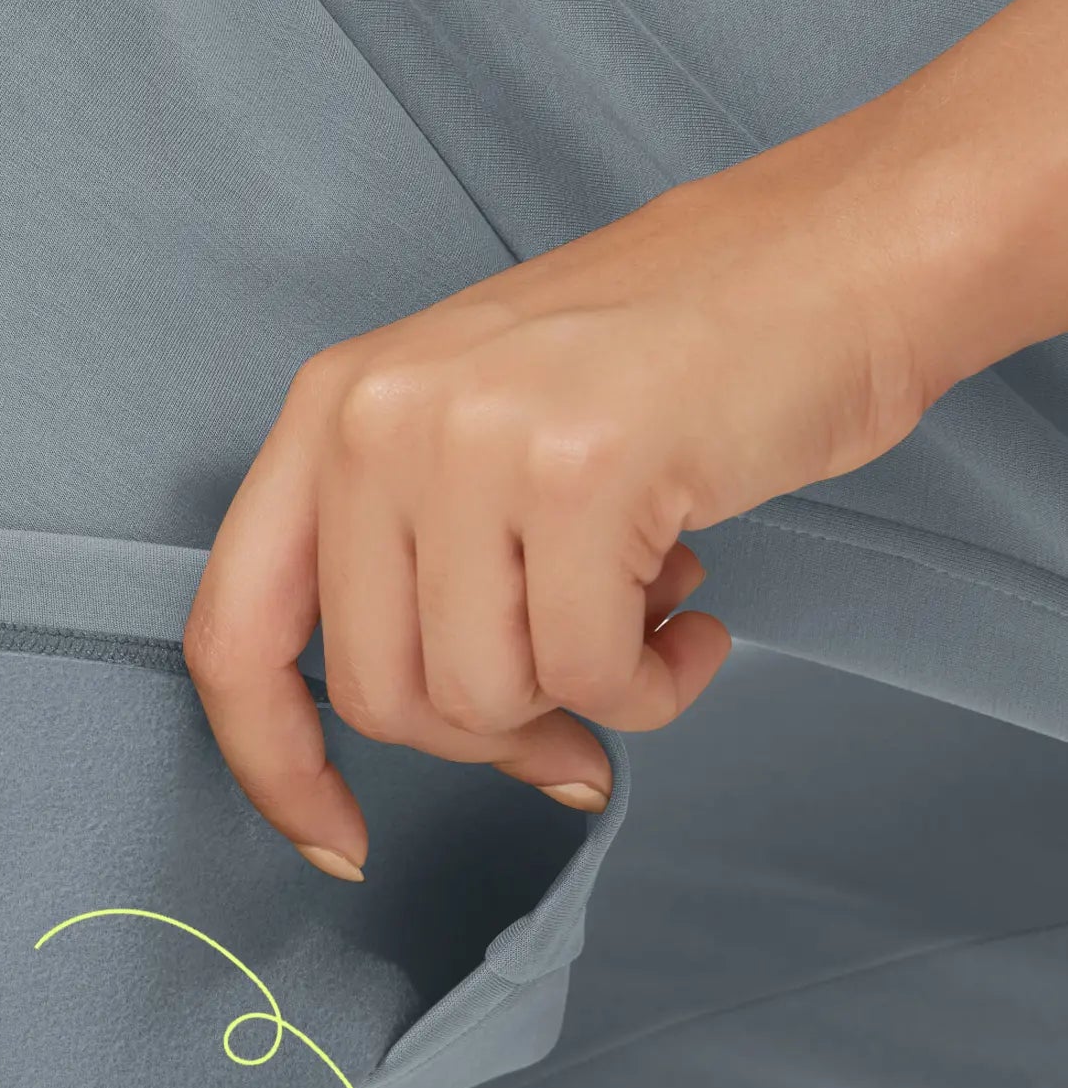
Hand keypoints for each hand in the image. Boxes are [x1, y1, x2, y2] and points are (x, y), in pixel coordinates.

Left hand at [183, 136, 935, 875]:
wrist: (855, 245)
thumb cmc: (683, 358)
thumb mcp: (490, 441)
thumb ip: (430, 585)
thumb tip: (470, 752)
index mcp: (331, 409)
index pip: (232, 634)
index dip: (273, 766)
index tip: (336, 842)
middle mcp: (378, 418)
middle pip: (380, 698)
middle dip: (489, 731)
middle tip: (580, 691)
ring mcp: (474, 442)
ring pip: (484, 697)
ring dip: (585, 696)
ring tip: (650, 610)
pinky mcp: (582, 474)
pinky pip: (590, 677)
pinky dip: (655, 688)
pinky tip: (695, 619)